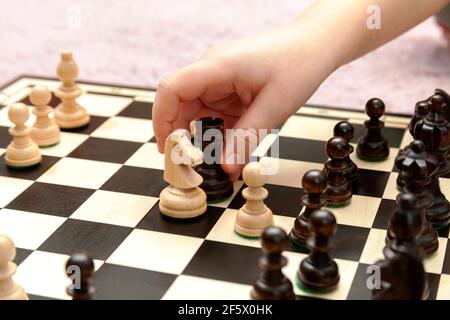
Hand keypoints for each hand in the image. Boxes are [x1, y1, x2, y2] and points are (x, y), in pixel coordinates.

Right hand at [152, 24, 337, 179]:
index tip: (167, 149)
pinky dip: (218, 132)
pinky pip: (215, 113)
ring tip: (213, 161)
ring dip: (202, 137)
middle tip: (191, 165)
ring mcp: (219, 80)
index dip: (162, 120)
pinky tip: (229, 148)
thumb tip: (225, 169)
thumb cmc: (298, 65)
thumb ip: (246, 139)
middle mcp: (212, 71)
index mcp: (217, 66)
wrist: (316, 45)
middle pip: (179, 104)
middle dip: (181, 136)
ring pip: (197, 112)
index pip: (171, 89)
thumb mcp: (274, 106)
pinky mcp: (229, 89)